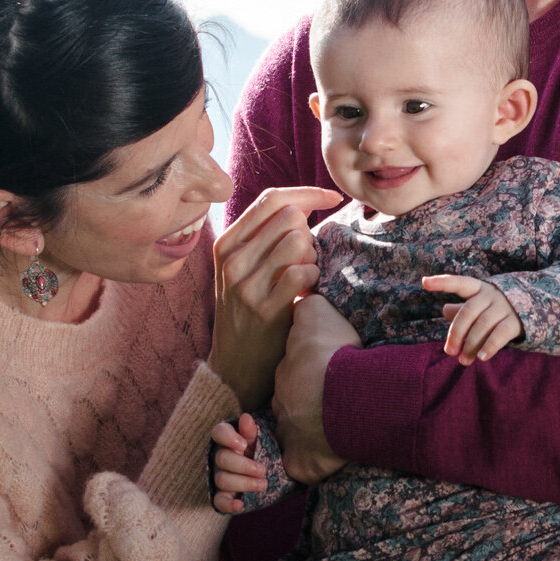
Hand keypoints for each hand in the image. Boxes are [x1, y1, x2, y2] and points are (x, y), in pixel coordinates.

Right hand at [209, 186, 344, 409]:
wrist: (235, 367)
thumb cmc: (249, 311)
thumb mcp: (243, 269)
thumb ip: (264, 237)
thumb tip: (304, 204)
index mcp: (227, 244)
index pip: (271, 199)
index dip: (307, 192)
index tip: (332, 197)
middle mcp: (232, 260)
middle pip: (289, 216)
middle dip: (309, 230)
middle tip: (308, 257)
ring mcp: (245, 285)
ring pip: (297, 240)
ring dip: (312, 255)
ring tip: (306, 275)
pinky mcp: (265, 309)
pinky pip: (302, 272)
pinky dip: (314, 277)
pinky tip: (308, 290)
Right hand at [211, 416, 265, 515]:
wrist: (266, 473)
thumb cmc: (259, 452)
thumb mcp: (258, 441)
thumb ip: (251, 431)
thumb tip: (245, 417)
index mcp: (228, 440)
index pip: (219, 433)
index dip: (228, 438)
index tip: (243, 444)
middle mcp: (220, 457)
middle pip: (222, 459)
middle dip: (244, 465)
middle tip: (262, 470)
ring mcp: (220, 476)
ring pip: (222, 479)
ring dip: (244, 483)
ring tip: (263, 484)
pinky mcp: (222, 496)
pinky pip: (219, 501)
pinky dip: (228, 505)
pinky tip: (239, 505)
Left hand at [273, 296, 359, 483]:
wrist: (346, 394)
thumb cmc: (335, 354)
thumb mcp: (318, 315)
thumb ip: (309, 307)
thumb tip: (305, 296)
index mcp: (286, 373)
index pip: (290, 376)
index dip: (306, 377)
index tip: (322, 379)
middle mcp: (283, 404)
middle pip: (289, 407)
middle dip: (304, 406)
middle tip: (331, 404)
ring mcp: (291, 434)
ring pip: (294, 437)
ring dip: (309, 435)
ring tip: (334, 431)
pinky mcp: (303, 462)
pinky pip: (303, 467)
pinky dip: (311, 466)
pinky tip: (325, 460)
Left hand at [424, 275, 522, 364]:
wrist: (535, 312)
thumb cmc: (498, 310)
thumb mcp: (481, 307)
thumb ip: (463, 309)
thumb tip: (444, 310)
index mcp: (480, 289)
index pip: (459, 283)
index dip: (443, 282)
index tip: (424, 282)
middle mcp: (492, 295)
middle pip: (468, 312)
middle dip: (456, 333)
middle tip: (449, 352)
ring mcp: (505, 307)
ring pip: (482, 326)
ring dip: (471, 346)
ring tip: (463, 361)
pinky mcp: (516, 322)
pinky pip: (500, 335)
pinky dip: (489, 347)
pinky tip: (481, 358)